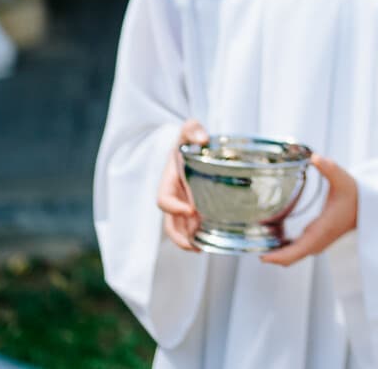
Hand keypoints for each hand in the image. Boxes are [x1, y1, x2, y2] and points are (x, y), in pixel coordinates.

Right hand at [157, 119, 208, 251]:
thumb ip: (193, 129)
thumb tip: (202, 138)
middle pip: (170, 224)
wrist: (197, 145)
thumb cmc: (191, 138)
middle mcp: (175, 198)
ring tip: (203, 248)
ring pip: (181, 231)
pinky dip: (201, 237)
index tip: (189, 210)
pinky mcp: (197, 210)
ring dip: (190, 241)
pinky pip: (194, 228)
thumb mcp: (190, 130)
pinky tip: (214, 243)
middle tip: (195, 244)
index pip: (164, 199)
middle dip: (180, 236)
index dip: (173, 207)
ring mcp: (185, 206)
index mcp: (169, 181)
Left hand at [259, 153, 358, 266]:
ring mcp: (317, 243)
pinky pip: (296, 250)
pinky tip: (273, 238)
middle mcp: (318, 241)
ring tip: (257, 241)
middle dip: (272, 256)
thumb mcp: (342, 179)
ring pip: (293, 256)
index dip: (278, 257)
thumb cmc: (354, 194)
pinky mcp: (316, 240)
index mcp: (321, 231)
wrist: (366, 206)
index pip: (296, 252)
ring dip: (277, 253)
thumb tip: (315, 157)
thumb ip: (329, 168)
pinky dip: (284, 249)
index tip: (262, 257)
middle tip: (252, 245)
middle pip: (291, 258)